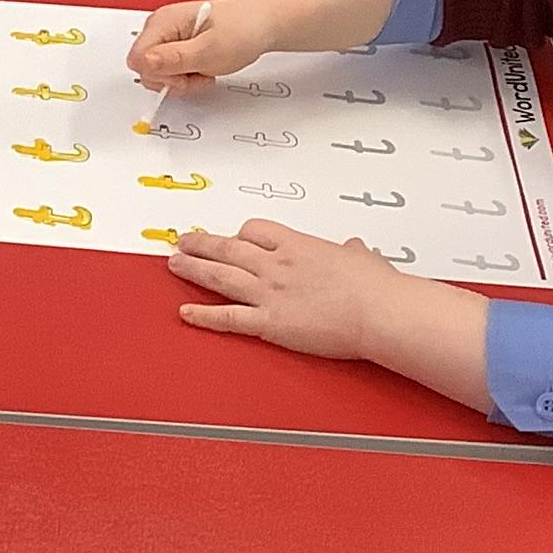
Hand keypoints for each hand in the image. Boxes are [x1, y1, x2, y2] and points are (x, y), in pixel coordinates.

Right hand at [128, 0, 273, 91]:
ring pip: (158, 71)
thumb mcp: (208, 51)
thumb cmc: (242, 31)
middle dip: (171, 79)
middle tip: (198, 73)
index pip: (137, 58)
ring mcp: (168, 35)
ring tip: (205, 69)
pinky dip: (187, 75)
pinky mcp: (177, 44)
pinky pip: (170, 68)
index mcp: (163, 21)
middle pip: (145, 67)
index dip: (158, 74)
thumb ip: (172, 59)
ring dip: (181, 79)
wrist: (262, 24)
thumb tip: (142, 63)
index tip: (183, 74)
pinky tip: (204, 68)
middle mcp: (161, 26)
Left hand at [170, 219, 410, 358]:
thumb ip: (352, 254)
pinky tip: (186, 312)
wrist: (379, 311)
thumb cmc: (376, 287)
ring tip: (174, 262)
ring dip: (193, 268)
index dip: (240, 234)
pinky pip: (227, 317)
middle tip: (183, 240)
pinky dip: (204, 316)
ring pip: (220, 276)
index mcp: (297, 246)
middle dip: (202, 243)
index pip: (255, 230)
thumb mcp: (363, 259)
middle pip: (228, 248)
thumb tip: (355, 250)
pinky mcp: (269, 322)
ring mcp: (269, 293)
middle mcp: (276, 265)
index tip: (233, 237)